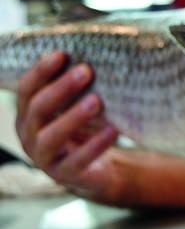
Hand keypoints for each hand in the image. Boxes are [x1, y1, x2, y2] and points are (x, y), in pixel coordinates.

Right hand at [15, 51, 119, 197]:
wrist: (98, 170)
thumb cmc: (85, 130)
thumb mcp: (77, 106)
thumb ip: (77, 87)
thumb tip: (96, 52)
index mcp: (29, 114)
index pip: (27, 89)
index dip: (41, 71)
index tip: (62, 54)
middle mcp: (30, 135)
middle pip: (39, 108)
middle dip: (61, 88)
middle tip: (86, 71)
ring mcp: (44, 158)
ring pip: (52, 136)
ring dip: (74, 116)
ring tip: (96, 100)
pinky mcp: (64, 176)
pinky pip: (77, 161)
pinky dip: (95, 145)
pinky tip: (113, 131)